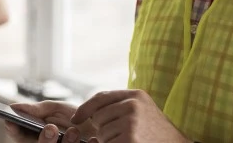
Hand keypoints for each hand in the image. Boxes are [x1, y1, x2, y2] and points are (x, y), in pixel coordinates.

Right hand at [4, 101, 95, 142]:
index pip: (21, 137)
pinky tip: (92, 140)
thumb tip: (14, 106)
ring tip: (74, 131)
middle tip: (51, 128)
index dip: (15, 131)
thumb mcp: (57, 109)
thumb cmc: (76, 116)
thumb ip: (39, 109)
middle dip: (44, 140)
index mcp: (38, 136)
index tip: (12, 122)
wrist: (101, 123)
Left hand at [71, 89, 189, 142]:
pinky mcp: (130, 139)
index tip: (76, 119)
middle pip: (99, 117)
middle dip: (105, 129)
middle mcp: (133, 105)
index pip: (101, 97)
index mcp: (136, 95)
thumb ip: (120, 105)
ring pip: (102, 133)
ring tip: (130, 140)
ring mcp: (131, 122)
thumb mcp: (142, 111)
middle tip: (125, 135)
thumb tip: (87, 113)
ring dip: (110, 141)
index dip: (85, 108)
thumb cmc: (156, 132)